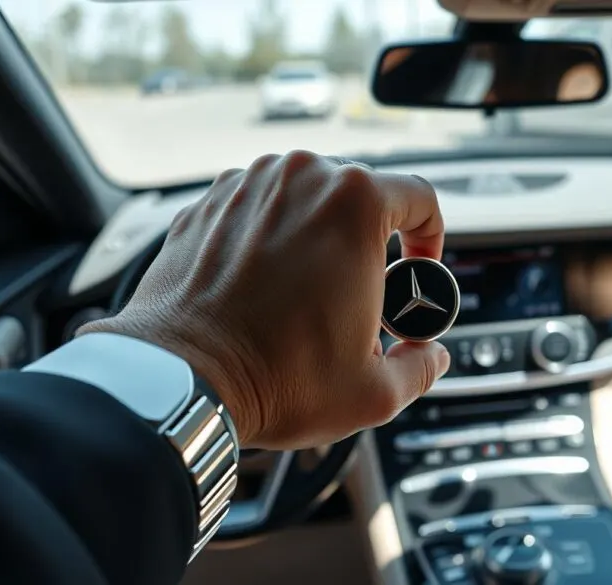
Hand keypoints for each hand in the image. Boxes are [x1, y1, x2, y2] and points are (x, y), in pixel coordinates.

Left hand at [79, 151, 450, 448]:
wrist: (180, 379)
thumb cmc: (273, 379)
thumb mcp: (374, 391)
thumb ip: (421, 367)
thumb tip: (429, 357)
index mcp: (354, 204)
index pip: (420, 197)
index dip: (431, 239)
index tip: (418, 271)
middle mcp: (301, 177)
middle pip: (361, 196)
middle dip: (373, 242)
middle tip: (365, 295)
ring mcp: (247, 185)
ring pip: (306, 199)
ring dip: (320, 237)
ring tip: (311, 295)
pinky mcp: (208, 205)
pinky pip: (259, 210)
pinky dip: (272, 239)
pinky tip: (267, 289)